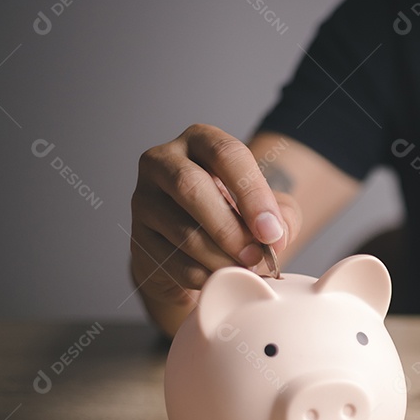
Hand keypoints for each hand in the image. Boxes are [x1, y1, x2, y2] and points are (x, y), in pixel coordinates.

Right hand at [131, 124, 301, 332]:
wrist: (199, 249)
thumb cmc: (237, 217)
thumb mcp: (270, 208)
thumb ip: (282, 216)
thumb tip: (275, 235)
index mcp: (201, 141)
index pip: (226, 154)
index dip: (252, 194)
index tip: (271, 232)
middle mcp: (164, 161)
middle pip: (190, 187)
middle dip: (229, 228)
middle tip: (256, 256)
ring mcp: (144, 199)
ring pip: (181, 230)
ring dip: (220, 257)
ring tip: (244, 269)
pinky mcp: (137, 237)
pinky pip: (171, 261)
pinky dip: (203, 275)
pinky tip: (220, 278)